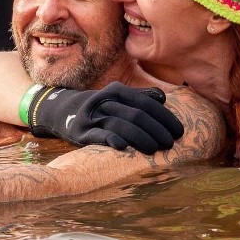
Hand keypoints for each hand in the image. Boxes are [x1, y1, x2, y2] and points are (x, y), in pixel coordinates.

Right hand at [25, 82, 184, 153]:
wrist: (61, 111)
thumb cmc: (99, 107)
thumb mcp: (117, 98)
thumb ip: (140, 97)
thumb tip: (162, 99)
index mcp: (115, 90)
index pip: (146, 103)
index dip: (165, 117)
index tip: (178, 131)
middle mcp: (103, 100)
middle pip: (136, 114)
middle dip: (157, 130)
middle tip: (170, 143)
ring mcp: (91, 117)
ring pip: (121, 125)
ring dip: (142, 138)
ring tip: (156, 149)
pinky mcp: (81, 133)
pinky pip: (99, 136)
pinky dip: (112, 139)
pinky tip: (124, 147)